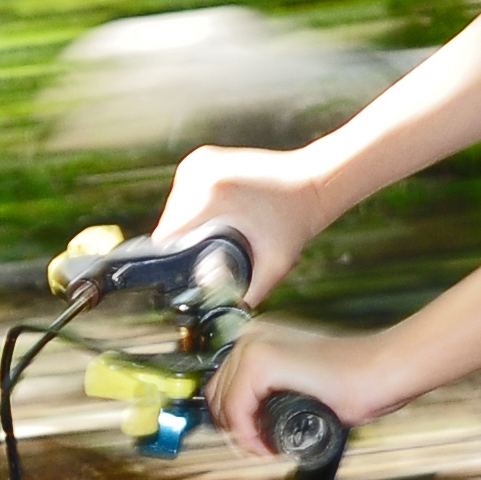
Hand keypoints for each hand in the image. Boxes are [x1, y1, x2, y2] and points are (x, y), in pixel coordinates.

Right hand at [151, 145, 331, 304]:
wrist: (313, 184)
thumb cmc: (295, 223)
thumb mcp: (273, 266)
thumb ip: (247, 296)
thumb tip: (224, 321)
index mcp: (209, 194)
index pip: (168, 237)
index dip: (176, 260)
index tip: (192, 270)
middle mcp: (198, 172)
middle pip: (170, 223)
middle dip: (186, 243)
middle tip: (215, 253)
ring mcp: (198, 162)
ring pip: (174, 208)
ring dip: (188, 225)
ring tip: (218, 235)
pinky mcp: (201, 158)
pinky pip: (185, 193)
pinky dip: (195, 208)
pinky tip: (216, 217)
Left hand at [205, 320, 404, 461]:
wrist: (381, 372)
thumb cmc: (353, 381)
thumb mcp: (301, 384)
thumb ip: (274, 393)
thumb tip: (251, 420)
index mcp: (260, 337)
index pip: (223, 383)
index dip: (234, 419)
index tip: (256, 440)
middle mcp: (252, 335)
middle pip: (216, 392)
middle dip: (234, 428)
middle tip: (261, 449)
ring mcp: (255, 345)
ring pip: (223, 403)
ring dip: (241, 434)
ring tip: (267, 449)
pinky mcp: (262, 362)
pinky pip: (236, 409)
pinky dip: (247, 435)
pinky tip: (267, 447)